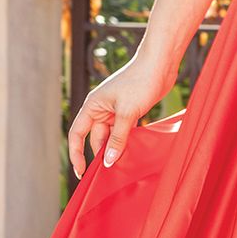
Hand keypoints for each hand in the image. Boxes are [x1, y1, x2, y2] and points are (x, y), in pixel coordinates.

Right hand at [67, 52, 178, 180]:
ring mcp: (116, 110)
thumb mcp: (127, 113)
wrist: (160, 63)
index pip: (77, 134)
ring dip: (115, 149)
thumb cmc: (140, 81)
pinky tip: (132, 153)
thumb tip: (107, 161)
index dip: (76, 154)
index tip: (81, 172)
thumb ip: (117, 138)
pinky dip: (126, 142)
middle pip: (96, 138)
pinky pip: (124, 131)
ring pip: (111, 136)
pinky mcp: (130, 111)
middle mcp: (101, 108)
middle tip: (108, 174)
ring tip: (121, 166)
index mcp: (92, 106)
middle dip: (101, 155)